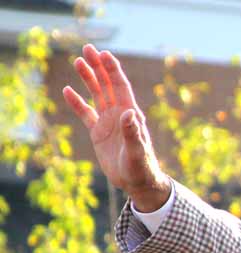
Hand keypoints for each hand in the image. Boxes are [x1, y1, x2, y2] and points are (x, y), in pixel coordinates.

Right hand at [62, 44, 170, 210]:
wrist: (137, 182)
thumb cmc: (142, 168)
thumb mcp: (137, 151)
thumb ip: (132, 133)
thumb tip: (128, 113)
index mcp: (131, 114)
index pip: (121, 86)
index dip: (113, 70)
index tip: (104, 54)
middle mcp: (120, 114)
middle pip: (108, 85)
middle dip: (99, 67)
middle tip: (88, 49)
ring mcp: (109, 122)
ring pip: (97, 95)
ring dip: (89, 78)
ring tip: (78, 61)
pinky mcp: (99, 133)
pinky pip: (86, 113)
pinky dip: (77, 103)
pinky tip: (67, 90)